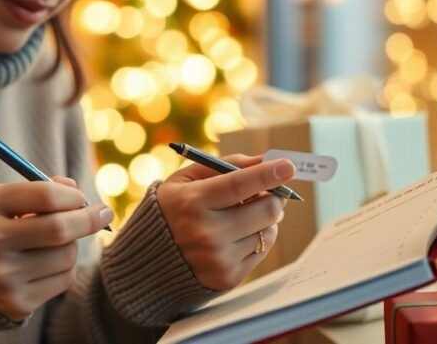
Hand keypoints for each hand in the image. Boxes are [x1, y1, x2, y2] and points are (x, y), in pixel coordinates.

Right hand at [0, 176, 112, 320]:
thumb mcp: (1, 200)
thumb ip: (38, 190)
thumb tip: (77, 192)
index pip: (46, 196)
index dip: (73, 196)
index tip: (82, 198)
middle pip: (60, 229)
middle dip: (88, 219)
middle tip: (103, 213)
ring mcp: (2, 276)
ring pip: (67, 256)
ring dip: (71, 247)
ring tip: (53, 244)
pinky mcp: (16, 302)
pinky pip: (64, 280)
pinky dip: (64, 269)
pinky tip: (45, 265)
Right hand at [157, 155, 294, 290]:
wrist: (148, 262)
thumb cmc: (171, 209)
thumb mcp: (186, 179)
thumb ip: (226, 165)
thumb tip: (266, 159)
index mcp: (192, 202)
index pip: (239, 185)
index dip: (267, 174)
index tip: (289, 166)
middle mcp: (206, 232)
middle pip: (265, 210)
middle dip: (274, 197)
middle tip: (268, 192)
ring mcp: (218, 258)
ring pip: (269, 232)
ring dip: (265, 219)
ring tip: (244, 215)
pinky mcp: (228, 277)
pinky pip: (262, 251)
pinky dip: (258, 238)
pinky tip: (237, 235)